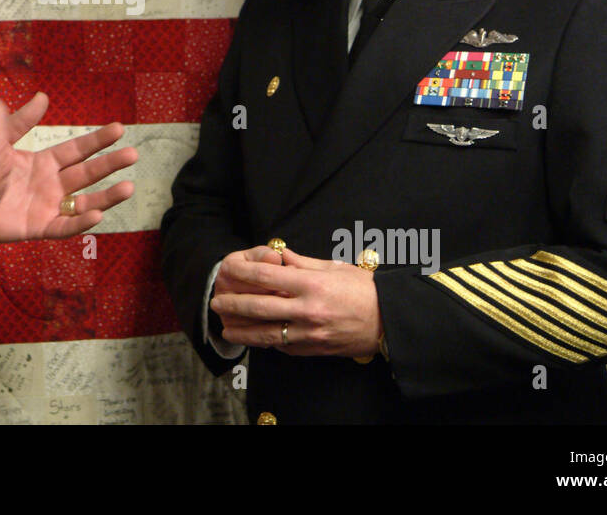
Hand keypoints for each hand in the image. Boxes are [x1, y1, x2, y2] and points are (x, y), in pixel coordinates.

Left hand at [0, 88, 135, 242]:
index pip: (75, 150)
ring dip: (107, 195)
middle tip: (133, 153)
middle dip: (110, 163)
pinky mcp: (35, 227)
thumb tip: (38, 95)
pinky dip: (80, 222)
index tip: (119, 128)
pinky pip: (63, 227)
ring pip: (83, 202)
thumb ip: (17, 118)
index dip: (97, 140)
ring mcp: (44, 207)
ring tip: (129, 187)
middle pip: (86, 173)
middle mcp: (48, 185)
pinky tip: (97, 214)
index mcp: (40, 164)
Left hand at [210, 245, 383, 358]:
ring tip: (225, 326)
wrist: (389, 321)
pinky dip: (266, 341)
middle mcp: (308, 310)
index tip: (228, 269)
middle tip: (217, 302)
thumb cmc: (364, 290)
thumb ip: (302, 263)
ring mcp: (309, 333)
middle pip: (260, 308)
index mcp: (312, 285)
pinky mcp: (313, 350)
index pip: (267, 276)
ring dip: (241, 331)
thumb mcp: (334, 267)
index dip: (243, 272)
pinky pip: (282, 346)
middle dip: (234, 305)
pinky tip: (254, 336)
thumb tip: (278, 255)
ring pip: (265, 334)